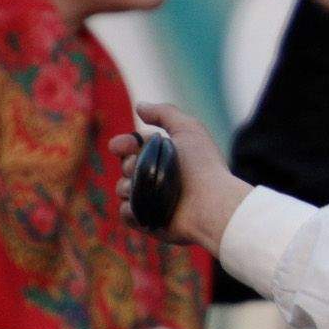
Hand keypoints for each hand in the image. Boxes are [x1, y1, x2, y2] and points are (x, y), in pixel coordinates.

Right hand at [110, 103, 252, 249]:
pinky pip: (126, 213)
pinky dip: (130, 209)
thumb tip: (140, 107)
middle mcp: (160, 178)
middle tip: (137, 167)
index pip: (136, 146)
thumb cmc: (202, 165)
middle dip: (128, 164)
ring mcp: (154, 200)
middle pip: (126, 166)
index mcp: (167, 157)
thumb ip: (164, 113)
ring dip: (127, 186)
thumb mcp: (188, 129)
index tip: (118, 146)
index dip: (124, 143)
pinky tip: (140, 206)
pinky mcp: (149, 221)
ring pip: (122, 188)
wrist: (210, 204)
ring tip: (144, 188)